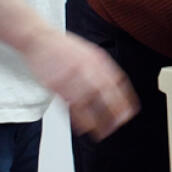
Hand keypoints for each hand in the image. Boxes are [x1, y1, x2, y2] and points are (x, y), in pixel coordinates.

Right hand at [22, 28, 138, 139]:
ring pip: (88, 102)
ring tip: (103, 132)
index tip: (131, 110)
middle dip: (114, 109)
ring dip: (97, 119)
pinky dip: (79, 118)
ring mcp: (71, 76)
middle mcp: (87, 67)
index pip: (117, 81)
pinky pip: (70, 105)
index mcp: (98, 58)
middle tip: (120, 123)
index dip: (125, 97)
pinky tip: (85, 127)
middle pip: (105, 92)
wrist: (41, 39)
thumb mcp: (89, 51)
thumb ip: (101, 67)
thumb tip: (115, 83)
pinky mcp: (56, 86)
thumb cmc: (64, 47)